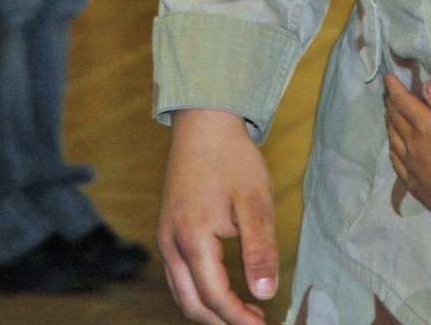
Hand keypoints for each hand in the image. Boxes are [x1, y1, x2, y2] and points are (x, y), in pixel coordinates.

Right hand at [159, 108, 278, 324]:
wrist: (204, 124)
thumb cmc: (231, 159)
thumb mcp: (255, 202)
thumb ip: (260, 249)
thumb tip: (265, 292)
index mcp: (192, 238)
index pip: (214, 296)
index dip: (239, 318)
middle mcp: (170, 242)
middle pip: (191, 303)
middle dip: (222, 320)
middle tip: (255, 322)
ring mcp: (165, 236)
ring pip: (181, 292)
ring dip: (209, 308)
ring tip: (244, 309)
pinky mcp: (167, 229)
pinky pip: (177, 275)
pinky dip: (198, 291)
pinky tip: (225, 286)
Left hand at [386, 76, 430, 243]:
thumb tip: (426, 84)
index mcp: (424, 128)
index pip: (403, 102)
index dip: (394, 88)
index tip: (388, 77)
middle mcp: (411, 143)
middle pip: (395, 118)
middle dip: (390, 102)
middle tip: (387, 92)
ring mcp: (408, 163)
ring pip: (392, 137)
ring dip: (389, 121)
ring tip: (389, 113)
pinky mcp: (410, 181)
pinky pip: (394, 158)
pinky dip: (391, 145)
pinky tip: (394, 146)